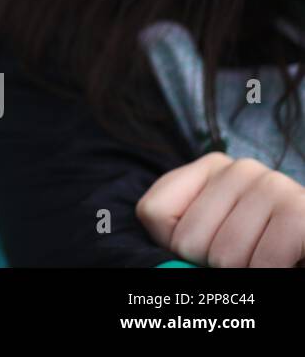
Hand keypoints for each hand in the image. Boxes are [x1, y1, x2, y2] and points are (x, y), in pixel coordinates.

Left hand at [136, 152, 304, 266]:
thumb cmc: (257, 243)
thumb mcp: (210, 229)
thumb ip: (178, 231)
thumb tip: (166, 261)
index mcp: (210, 167)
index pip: (152, 212)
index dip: (174, 244)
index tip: (204, 242)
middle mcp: (240, 168)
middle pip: (187, 240)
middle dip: (211, 261)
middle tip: (242, 254)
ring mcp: (273, 186)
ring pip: (223, 256)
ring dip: (242, 270)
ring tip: (262, 257)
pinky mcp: (300, 212)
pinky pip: (262, 263)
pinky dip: (266, 274)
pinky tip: (282, 262)